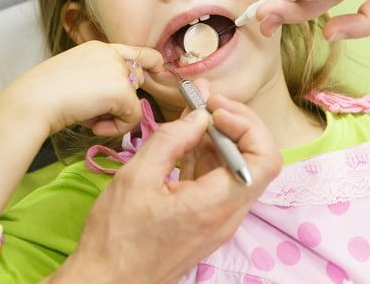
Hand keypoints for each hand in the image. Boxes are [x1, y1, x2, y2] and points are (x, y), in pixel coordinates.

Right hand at [6, 41, 163, 135]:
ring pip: (134, 100)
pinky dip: (116, 128)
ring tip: (90, 120)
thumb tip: (113, 100)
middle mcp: (111, 54)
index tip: (160, 70)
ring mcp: (117, 70)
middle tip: (97, 114)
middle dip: (123, 99)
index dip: (150, 62)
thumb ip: (96, 79)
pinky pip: (132, 117)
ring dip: (115, 116)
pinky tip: (95, 127)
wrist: (33, 101)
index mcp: (97, 48)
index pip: (134, 51)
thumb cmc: (42, 94)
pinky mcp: (122, 90)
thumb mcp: (72, 77)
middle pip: (137, 77)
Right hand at [50, 93, 280, 283]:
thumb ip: (171, 140)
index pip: (263, 159)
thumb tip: (199, 114)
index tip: (214, 109)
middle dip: (235, 124)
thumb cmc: (116, 237)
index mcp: (215, 205)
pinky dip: (207, 156)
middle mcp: (226, 216)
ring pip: (236, 170)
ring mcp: (217, 221)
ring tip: (192, 113)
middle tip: (206, 103)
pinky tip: (185, 139)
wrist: (106, 282)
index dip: (247, 125)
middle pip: (255, 161)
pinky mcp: (205, 223)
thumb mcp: (136, 178)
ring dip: (219, 138)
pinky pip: (217, 182)